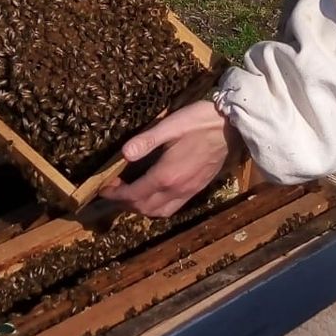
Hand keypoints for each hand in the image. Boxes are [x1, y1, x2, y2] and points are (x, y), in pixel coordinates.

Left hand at [101, 101, 243, 217]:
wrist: (231, 127)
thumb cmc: (199, 122)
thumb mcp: (170, 126)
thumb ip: (146, 141)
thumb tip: (124, 154)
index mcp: (166, 175)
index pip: (134, 194)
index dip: (115, 194)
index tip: (104, 188)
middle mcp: (177, 189)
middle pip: (144, 208)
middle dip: (125, 203)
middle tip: (114, 191)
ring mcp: (188, 191)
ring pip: (159, 212)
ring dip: (141, 208)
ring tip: (131, 195)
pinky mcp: (197, 189)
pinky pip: (172, 208)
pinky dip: (157, 207)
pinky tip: (154, 194)